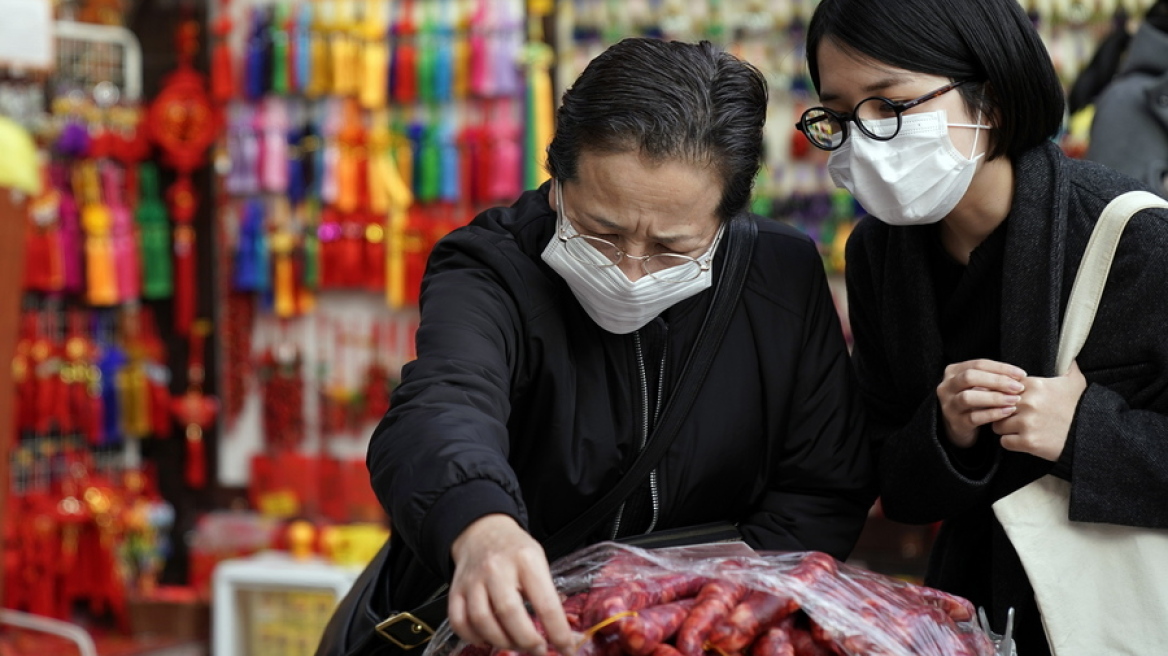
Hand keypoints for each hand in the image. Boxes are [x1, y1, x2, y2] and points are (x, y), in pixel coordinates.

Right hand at [448, 514, 574, 655]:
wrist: (483, 531)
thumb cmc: (515, 549)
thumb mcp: (539, 560)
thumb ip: (547, 592)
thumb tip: (561, 630)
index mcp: (526, 560)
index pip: (545, 603)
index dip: (558, 632)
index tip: (566, 649)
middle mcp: (497, 568)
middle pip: (509, 613)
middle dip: (527, 640)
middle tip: (538, 649)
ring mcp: (473, 580)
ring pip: (482, 620)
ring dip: (501, 641)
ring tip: (515, 643)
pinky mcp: (457, 590)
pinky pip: (460, 622)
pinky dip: (473, 637)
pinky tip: (488, 638)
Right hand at [936, 359, 1027, 447]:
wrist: (959, 425)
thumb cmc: (976, 400)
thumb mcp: (980, 385)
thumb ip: (994, 378)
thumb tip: (1019, 376)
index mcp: (953, 372)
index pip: (978, 364)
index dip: (1001, 368)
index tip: (1022, 375)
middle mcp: (946, 387)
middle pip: (969, 377)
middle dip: (997, 381)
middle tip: (1018, 387)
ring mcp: (948, 405)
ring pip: (968, 398)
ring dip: (994, 398)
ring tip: (1014, 400)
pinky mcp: (955, 422)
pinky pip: (974, 417)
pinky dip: (993, 414)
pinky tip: (1007, 411)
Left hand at [992, 361, 1087, 460]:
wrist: (1092, 435)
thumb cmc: (1081, 407)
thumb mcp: (1075, 382)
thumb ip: (1066, 365)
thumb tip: (1066, 353)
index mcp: (1034, 385)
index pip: (1003, 387)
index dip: (1005, 395)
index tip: (1012, 401)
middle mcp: (1028, 402)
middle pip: (997, 406)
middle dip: (1003, 411)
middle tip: (1013, 416)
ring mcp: (1027, 423)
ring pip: (998, 425)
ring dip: (1005, 429)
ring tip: (1018, 429)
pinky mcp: (1028, 442)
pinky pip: (1005, 442)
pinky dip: (1011, 443)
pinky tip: (1022, 440)